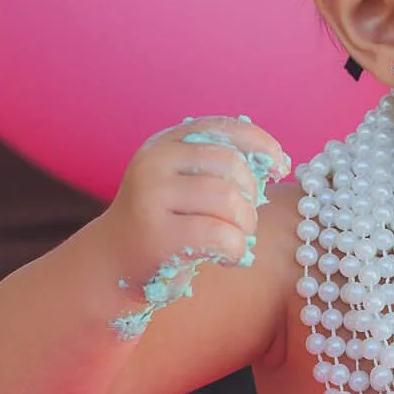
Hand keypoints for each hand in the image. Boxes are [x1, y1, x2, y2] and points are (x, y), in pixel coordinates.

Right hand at [103, 116, 291, 320]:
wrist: (112, 266)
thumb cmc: (164, 226)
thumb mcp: (184, 185)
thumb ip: (218, 168)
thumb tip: (276, 161)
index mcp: (166, 143)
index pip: (224, 127)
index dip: (261, 144)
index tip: (281, 166)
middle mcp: (155, 161)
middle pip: (231, 163)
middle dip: (251, 195)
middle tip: (244, 220)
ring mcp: (151, 196)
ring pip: (228, 198)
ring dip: (244, 224)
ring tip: (235, 239)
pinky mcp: (157, 235)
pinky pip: (220, 235)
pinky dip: (235, 249)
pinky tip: (226, 257)